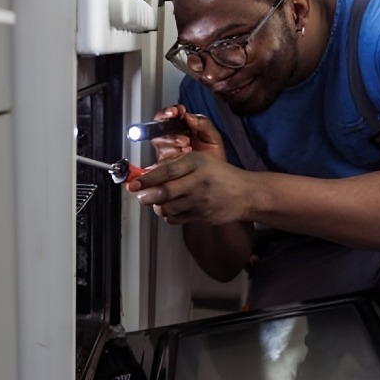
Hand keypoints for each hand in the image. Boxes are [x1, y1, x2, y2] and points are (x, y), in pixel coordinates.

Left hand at [127, 151, 251, 225]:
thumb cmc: (220, 174)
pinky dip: (168, 216)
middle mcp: (199, 182)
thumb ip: (175, 165)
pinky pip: (177, 219)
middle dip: (147, 195)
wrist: (245, 194)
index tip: (134, 183)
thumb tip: (148, 173)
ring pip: (169, 208)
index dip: (147, 179)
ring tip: (156, 201)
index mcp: (197, 163)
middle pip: (165, 192)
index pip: (167, 171)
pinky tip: (171, 208)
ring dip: (157, 206)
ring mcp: (201, 201)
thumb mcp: (200, 160)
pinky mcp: (202, 216)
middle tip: (140, 195)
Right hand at [150, 104, 225, 162]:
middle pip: (159, 129)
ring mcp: (166, 152)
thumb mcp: (213, 137)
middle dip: (171, 131)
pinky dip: (171, 158)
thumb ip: (202, 123)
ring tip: (186, 148)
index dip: (169, 112)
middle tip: (185, 138)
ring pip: (159, 143)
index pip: (169, 115)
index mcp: (182, 127)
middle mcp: (171, 138)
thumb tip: (188, 115)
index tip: (176, 112)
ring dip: (171, 144)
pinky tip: (182, 159)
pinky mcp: (164, 166)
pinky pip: (161, 159)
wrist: (217, 178)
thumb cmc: (214, 157)